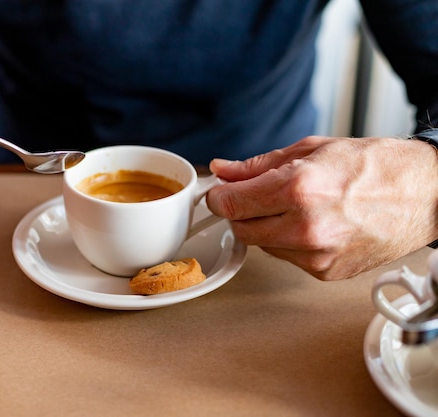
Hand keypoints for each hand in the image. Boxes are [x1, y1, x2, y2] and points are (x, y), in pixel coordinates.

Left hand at [205, 136, 437, 279]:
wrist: (425, 194)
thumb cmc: (376, 167)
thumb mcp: (311, 150)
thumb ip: (258, 165)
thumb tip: (223, 171)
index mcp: (299, 189)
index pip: (230, 204)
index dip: (219, 197)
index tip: (220, 192)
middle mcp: (305, 228)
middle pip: (241, 228)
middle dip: (241, 211)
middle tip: (257, 196)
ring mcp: (316, 256)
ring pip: (262, 245)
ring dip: (265, 227)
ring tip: (295, 206)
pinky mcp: (325, 272)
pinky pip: (286, 257)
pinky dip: (288, 242)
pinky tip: (311, 224)